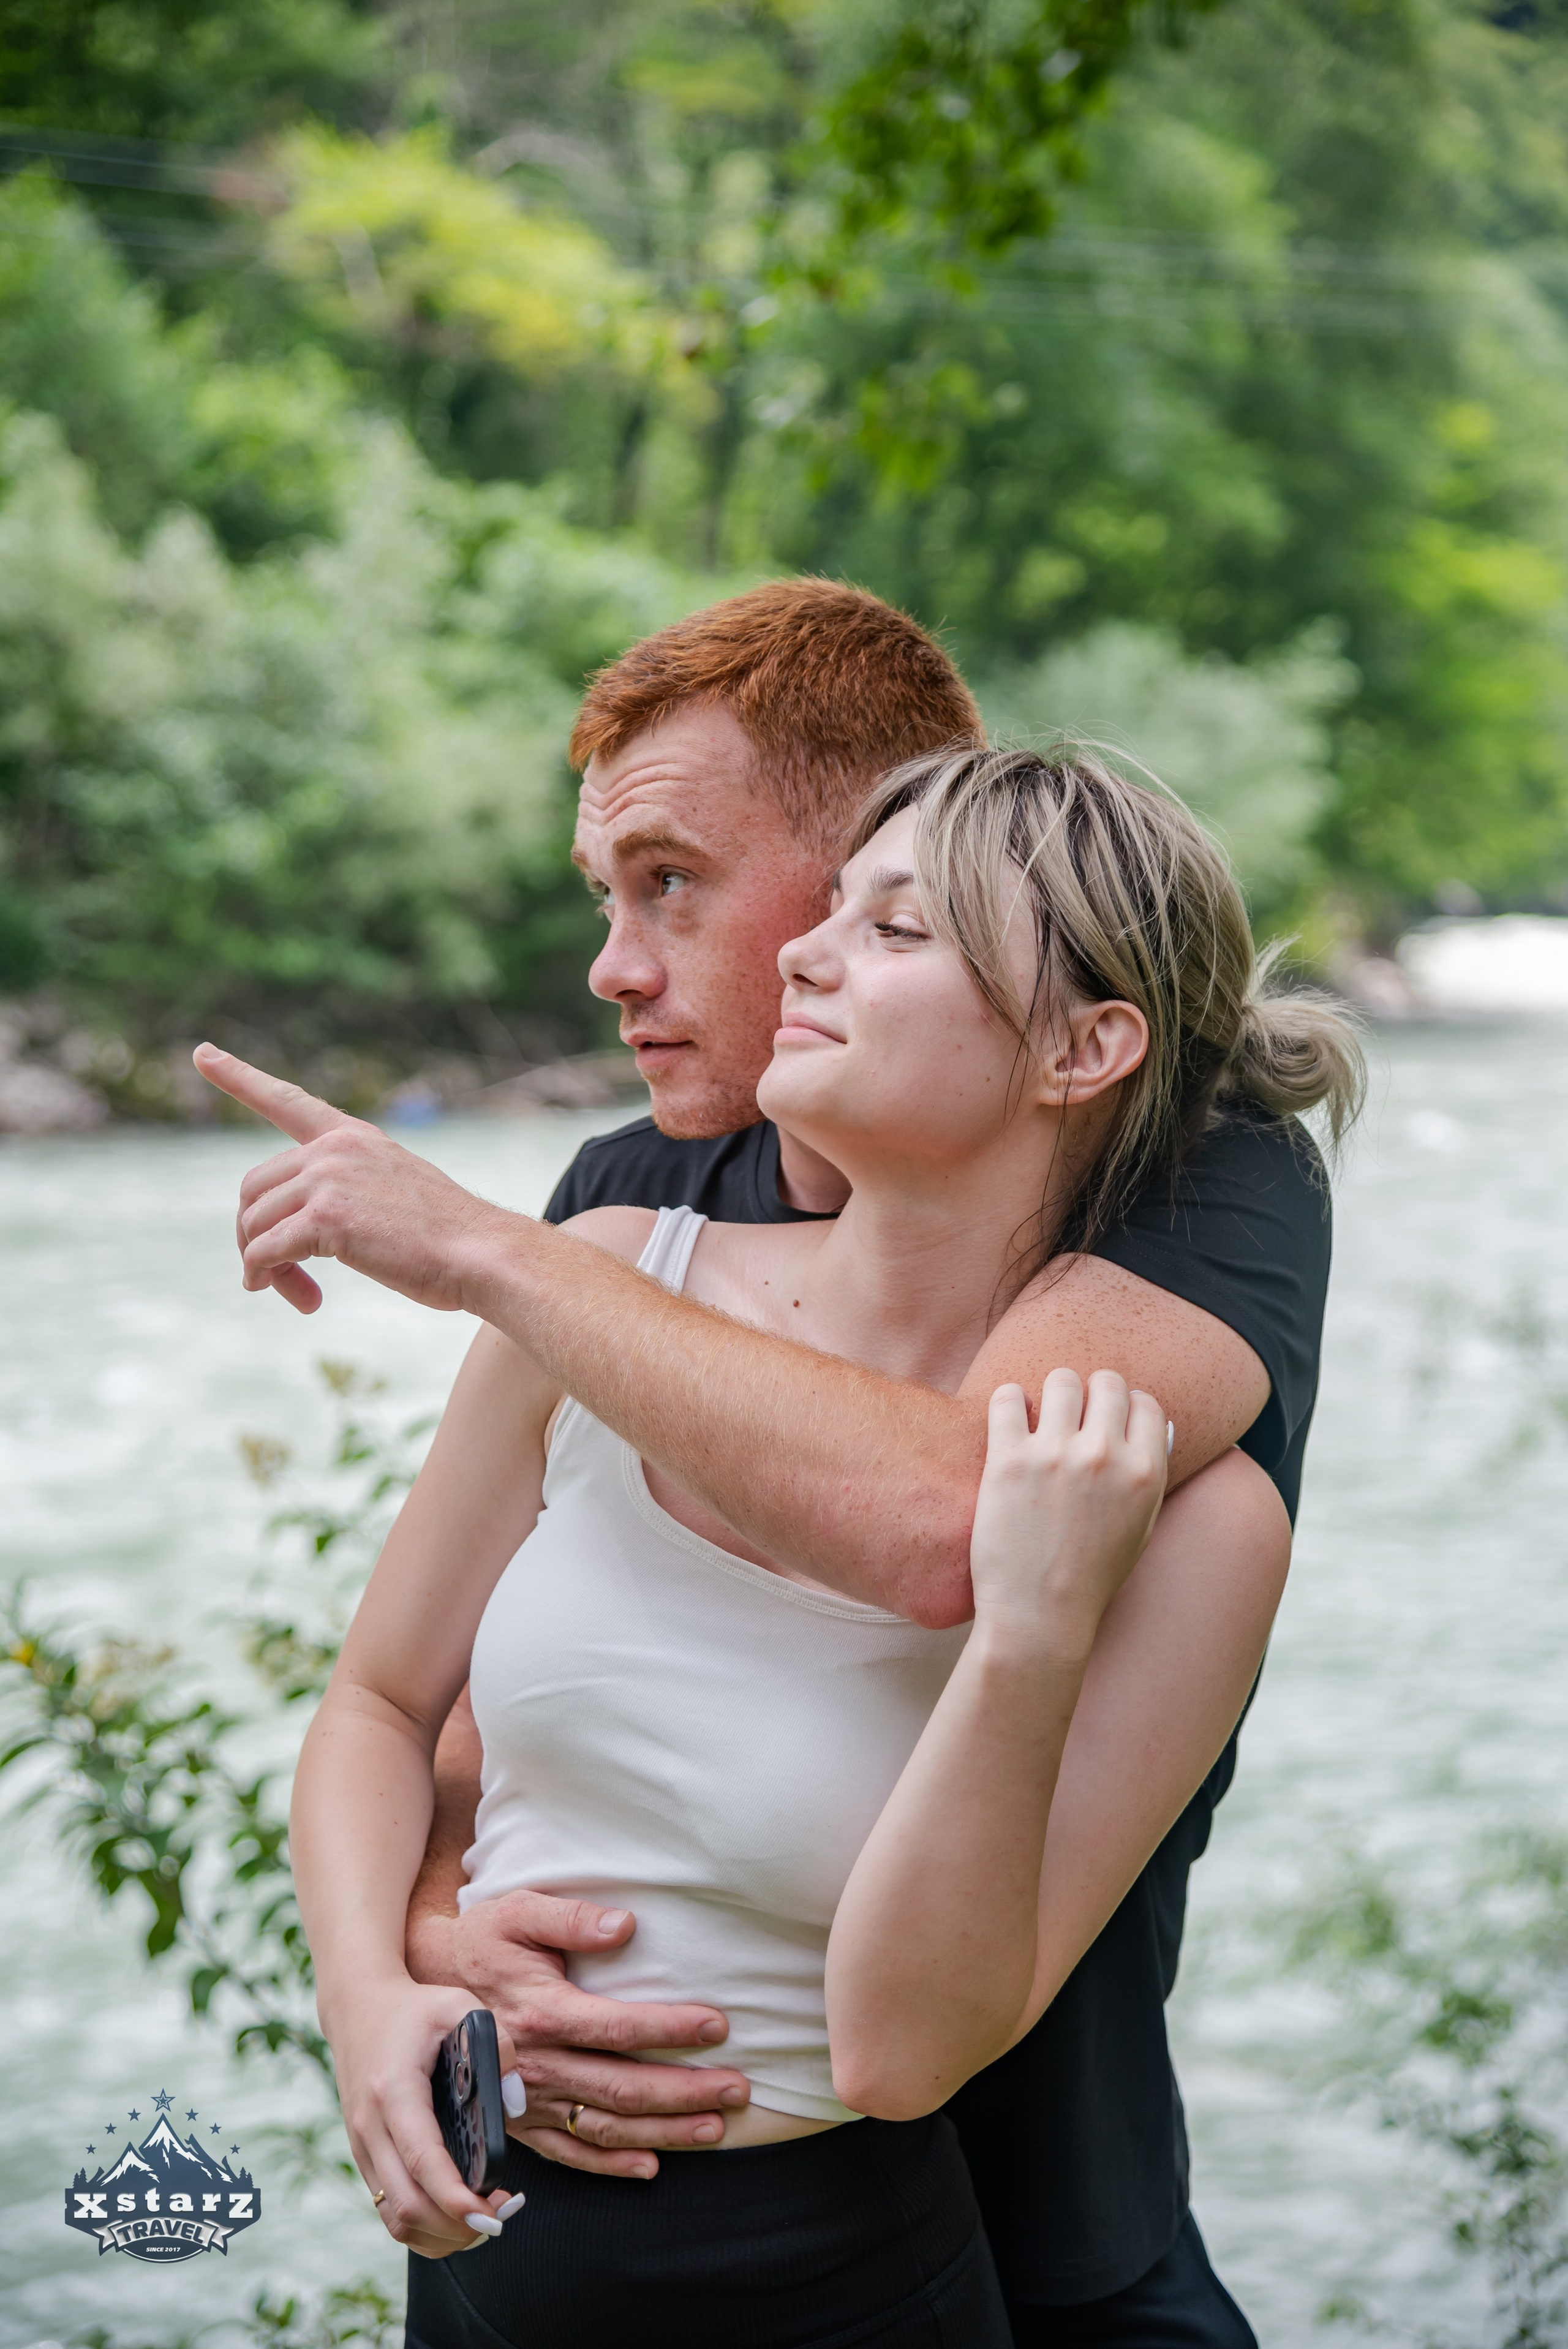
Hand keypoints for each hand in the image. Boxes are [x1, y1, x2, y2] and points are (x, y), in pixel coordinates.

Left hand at [192, 1044, 506, 1315]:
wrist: (481, 1254)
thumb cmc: (447, 1240)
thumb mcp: (394, 1196)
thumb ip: (347, 1196)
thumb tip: (295, 1235)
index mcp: (354, 1138)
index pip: (287, 1101)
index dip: (239, 1077)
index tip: (202, 1054)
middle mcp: (335, 1149)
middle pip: (254, 1189)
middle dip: (255, 1237)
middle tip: (277, 1277)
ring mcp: (329, 1179)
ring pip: (254, 1223)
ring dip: (263, 1265)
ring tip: (297, 1293)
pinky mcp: (326, 1218)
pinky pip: (267, 1250)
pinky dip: (266, 1276)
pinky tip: (292, 1295)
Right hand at [329, 1978, 525, 2260]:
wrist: (357, 2007)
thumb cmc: (415, 2008)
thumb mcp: (460, 2007)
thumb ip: (496, 2047)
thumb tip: (514, 2106)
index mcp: (394, 2090)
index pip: (421, 2160)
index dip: (454, 2198)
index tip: (491, 2217)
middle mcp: (370, 2127)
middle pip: (407, 2204)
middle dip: (456, 2227)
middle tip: (501, 2219)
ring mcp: (362, 2147)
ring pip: (395, 2218)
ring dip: (440, 2235)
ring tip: (484, 2222)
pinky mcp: (364, 2157)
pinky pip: (389, 2210)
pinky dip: (424, 2226)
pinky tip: (458, 2214)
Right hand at [407, 1889, 748, 2178]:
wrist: (423, 1983)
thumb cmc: (481, 1939)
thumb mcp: (517, 1912)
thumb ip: (570, 1918)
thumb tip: (625, 1926)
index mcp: (541, 2012)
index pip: (617, 2027)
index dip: (670, 2029)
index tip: (718, 2026)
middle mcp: (536, 2064)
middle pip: (621, 2086)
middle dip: (685, 2092)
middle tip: (739, 2089)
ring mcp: (526, 2099)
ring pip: (604, 2124)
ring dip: (663, 2131)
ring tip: (716, 2128)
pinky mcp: (518, 2120)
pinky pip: (567, 2152)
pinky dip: (610, 2164)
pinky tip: (650, 2166)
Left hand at [970, 1371, 1167, 1657]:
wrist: (1039, 1617)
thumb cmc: (1091, 1576)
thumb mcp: (1140, 1527)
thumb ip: (1149, 1475)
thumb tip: (1157, 1427)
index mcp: (1145, 1472)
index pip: (1145, 1402)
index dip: (1125, 1408)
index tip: (1106, 1423)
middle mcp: (1104, 1456)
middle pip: (1106, 1382)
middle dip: (1091, 1394)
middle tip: (1072, 1417)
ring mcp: (1055, 1455)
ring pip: (1061, 1379)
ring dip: (1052, 1394)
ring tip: (1039, 1417)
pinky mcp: (1008, 1460)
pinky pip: (1008, 1397)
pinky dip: (1009, 1401)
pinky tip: (1009, 1421)